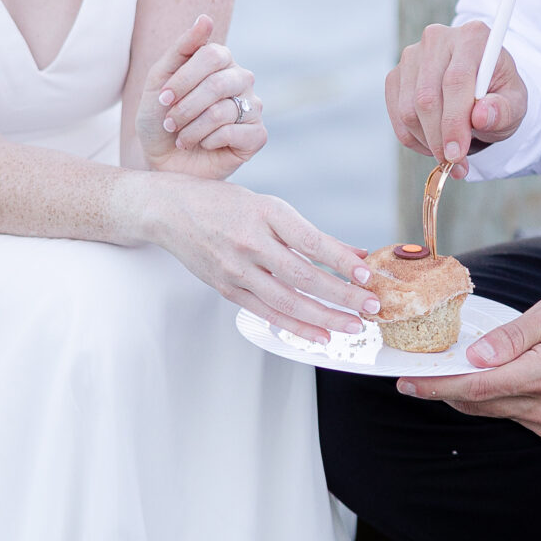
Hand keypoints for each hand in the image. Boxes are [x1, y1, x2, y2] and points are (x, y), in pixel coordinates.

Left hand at [135, 15, 266, 178]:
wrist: (162, 161)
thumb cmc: (160, 119)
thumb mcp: (159, 80)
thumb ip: (182, 48)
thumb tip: (206, 18)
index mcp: (221, 61)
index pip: (213, 55)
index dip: (183, 79)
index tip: (162, 98)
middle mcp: (242, 80)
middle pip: (219, 83)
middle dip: (186, 106)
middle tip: (170, 122)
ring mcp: (252, 107)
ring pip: (223, 110)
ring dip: (192, 128)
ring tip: (181, 137)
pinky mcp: (257, 136)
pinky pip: (236, 132)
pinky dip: (210, 141)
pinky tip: (203, 145)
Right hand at [151, 177, 379, 342]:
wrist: (169, 210)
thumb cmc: (224, 204)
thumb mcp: (269, 206)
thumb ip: (310, 234)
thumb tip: (356, 254)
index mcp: (265, 213)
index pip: (310, 241)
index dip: (340, 261)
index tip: (367, 273)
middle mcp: (250, 242)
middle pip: (303, 276)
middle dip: (342, 295)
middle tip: (372, 307)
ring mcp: (237, 269)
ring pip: (287, 301)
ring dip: (324, 317)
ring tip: (353, 327)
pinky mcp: (227, 289)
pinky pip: (267, 313)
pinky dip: (296, 327)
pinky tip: (320, 336)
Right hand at [386, 20, 527, 174]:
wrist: (482, 87)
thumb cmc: (500, 95)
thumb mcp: (515, 105)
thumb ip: (503, 111)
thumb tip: (481, 116)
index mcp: (473, 37)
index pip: (456, 80)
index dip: (454, 121)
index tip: (457, 154)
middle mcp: (438, 39)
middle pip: (427, 97)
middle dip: (439, 138)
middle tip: (455, 163)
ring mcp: (412, 56)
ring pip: (408, 110)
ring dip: (428, 142)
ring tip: (450, 154)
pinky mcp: (396, 76)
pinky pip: (397, 117)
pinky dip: (414, 139)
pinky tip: (435, 143)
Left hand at [396, 289, 540, 436]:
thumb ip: (512, 338)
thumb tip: (475, 358)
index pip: (476, 387)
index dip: (436, 387)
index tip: (407, 383)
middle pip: (479, 402)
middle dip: (443, 390)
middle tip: (415, 376)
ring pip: (493, 410)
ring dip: (467, 394)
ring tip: (445, 374)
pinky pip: (513, 413)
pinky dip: (493, 398)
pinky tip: (484, 379)